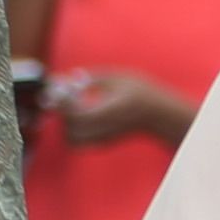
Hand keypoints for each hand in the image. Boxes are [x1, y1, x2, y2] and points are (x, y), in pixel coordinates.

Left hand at [52, 68, 192, 148]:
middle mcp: (106, 130)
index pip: (76, 114)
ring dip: (67, 122)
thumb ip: (92, 77)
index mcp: (110, 111)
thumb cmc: (140, 91)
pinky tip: (82, 112)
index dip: (64, 101)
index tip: (62, 87)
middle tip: (66, 95)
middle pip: (71, 128)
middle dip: (64, 111)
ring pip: (72, 138)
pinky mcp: (102, 143)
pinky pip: (79, 141)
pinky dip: (73, 128)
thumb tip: (70, 78)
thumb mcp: (117, 77)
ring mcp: (103, 139)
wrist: (157, 114)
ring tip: (75, 104)